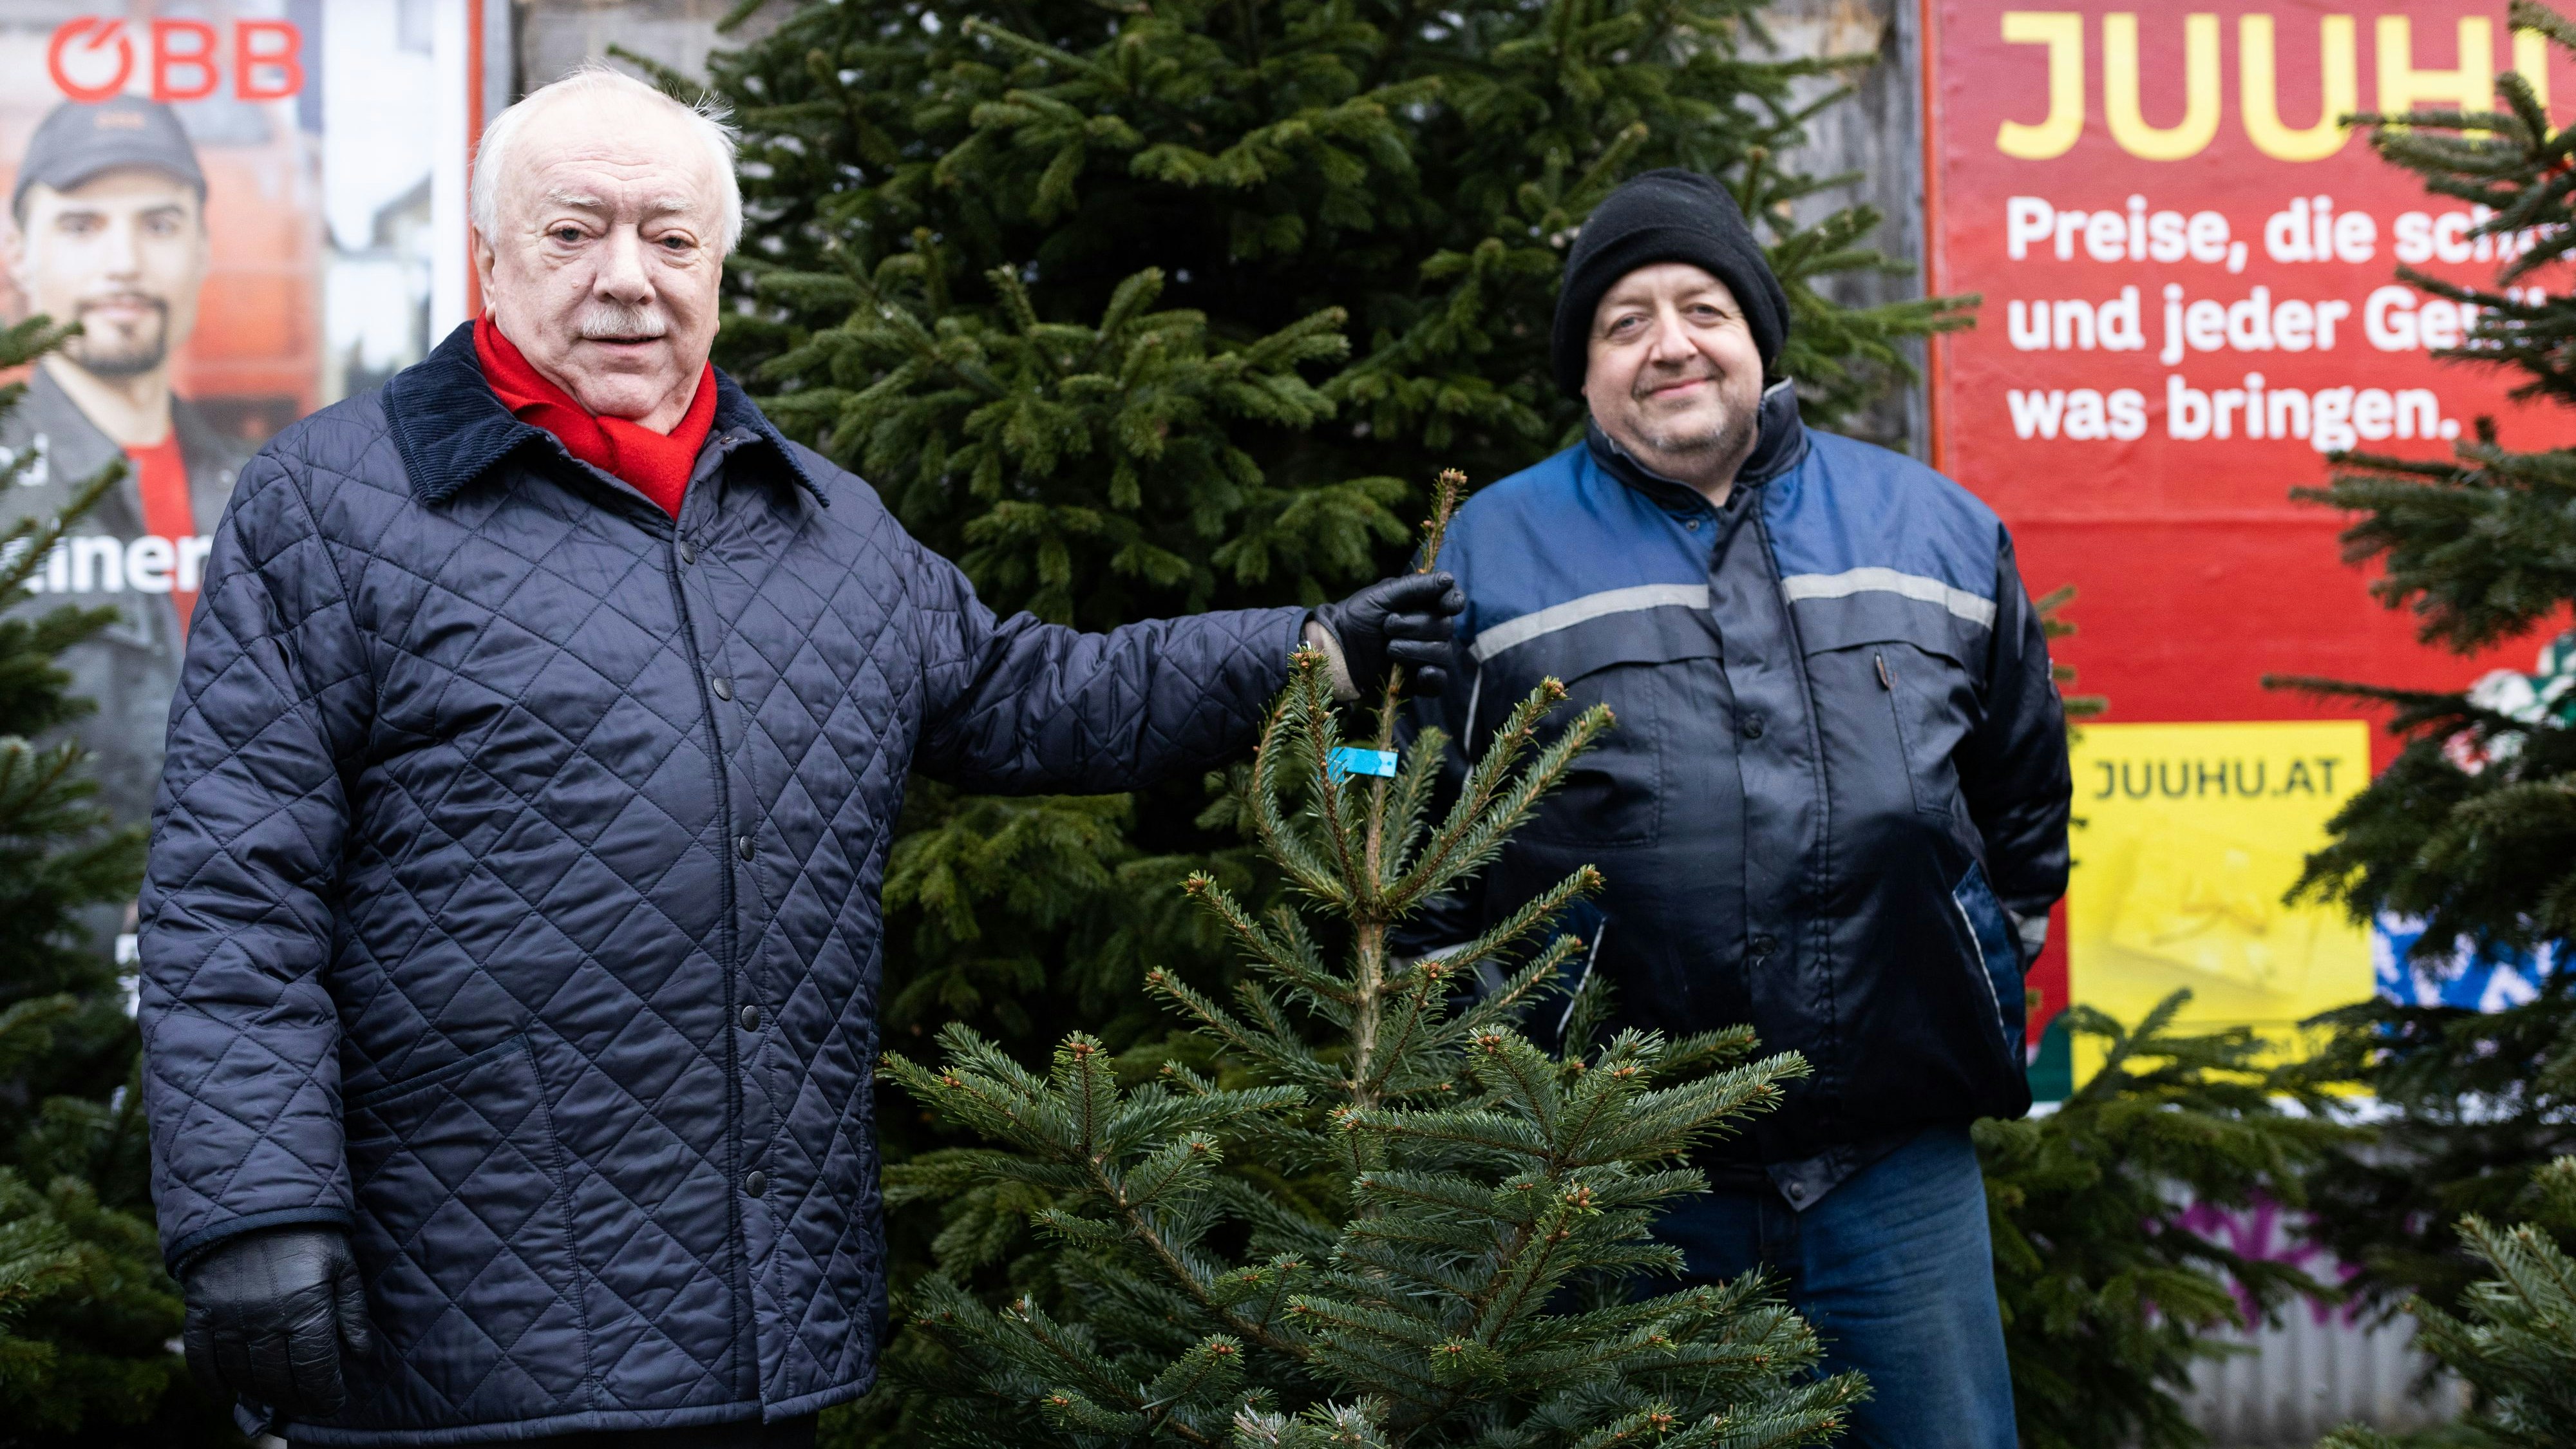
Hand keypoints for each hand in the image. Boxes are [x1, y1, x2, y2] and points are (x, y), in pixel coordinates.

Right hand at [182, 1226, 372, 1419]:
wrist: (255, 1201)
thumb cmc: (310, 1233)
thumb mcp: (343, 1266)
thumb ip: (353, 1312)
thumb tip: (361, 1354)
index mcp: (305, 1311)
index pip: (315, 1373)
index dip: (326, 1396)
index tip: (334, 1403)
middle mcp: (264, 1321)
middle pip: (278, 1381)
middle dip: (296, 1399)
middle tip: (308, 1403)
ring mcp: (229, 1319)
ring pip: (242, 1375)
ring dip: (259, 1393)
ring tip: (276, 1397)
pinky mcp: (201, 1311)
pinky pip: (200, 1359)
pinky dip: (210, 1381)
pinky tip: (225, 1393)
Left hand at [1310, 572, 1465, 698]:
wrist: (1336, 649)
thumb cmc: (1357, 617)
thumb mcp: (1381, 595)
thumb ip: (1415, 586)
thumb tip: (1448, 579)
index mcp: (1424, 605)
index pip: (1453, 601)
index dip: (1454, 602)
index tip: (1446, 605)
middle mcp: (1430, 629)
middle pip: (1445, 628)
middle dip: (1415, 626)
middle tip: (1387, 626)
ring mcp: (1427, 656)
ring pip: (1443, 654)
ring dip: (1414, 650)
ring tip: (1389, 648)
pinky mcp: (1419, 681)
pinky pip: (1439, 682)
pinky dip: (1433, 677)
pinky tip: (1421, 672)